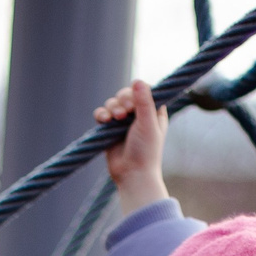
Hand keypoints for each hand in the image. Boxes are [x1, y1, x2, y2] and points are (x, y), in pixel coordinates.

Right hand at [93, 78, 168, 216]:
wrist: (132, 175)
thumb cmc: (146, 152)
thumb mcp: (147, 124)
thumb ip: (143, 101)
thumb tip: (137, 80)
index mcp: (154, 111)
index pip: (144, 90)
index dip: (137, 92)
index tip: (134, 101)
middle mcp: (138, 114)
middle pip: (126, 94)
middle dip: (122, 100)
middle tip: (124, 113)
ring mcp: (123, 122)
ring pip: (113, 102)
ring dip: (112, 107)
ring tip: (115, 118)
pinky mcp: (110, 130)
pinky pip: (102, 114)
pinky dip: (101, 114)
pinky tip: (104, 120)